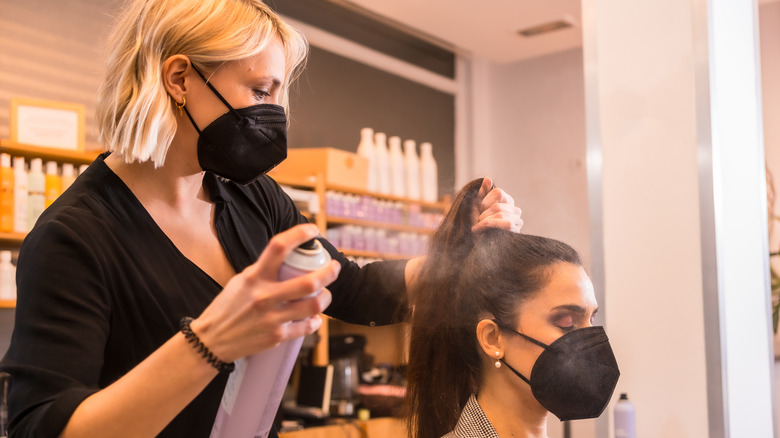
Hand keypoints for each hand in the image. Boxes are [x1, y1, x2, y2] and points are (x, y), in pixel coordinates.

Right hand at [191, 224, 339, 362]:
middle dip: (329, 272)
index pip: (278, 247)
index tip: (313, 230)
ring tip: (326, 294)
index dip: (300, 234)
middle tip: (334, 268)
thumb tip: (288, 258)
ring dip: (326, 298)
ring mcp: (271, 318)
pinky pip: (306, 327)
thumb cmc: (227, 308)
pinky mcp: (276, 337)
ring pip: (313, 306)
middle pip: (308, 282)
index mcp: (254, 277)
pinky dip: (315, 322)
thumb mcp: (240, 281)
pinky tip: (314, 318)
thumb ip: (263, 270)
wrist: (211, 341)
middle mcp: (264, 296)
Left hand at [471, 177, 522, 233]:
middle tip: (476, 221)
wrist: (478, 242)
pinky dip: (491, 226)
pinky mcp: (517, 231)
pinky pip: (507, 224)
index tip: (479, 209)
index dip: (485, 201)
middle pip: (497, 206)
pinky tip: (481, 231)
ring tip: (477, 227)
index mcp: (507, 200)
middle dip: (483, 215)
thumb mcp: (478, 206)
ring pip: (500, 215)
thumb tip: (488, 178)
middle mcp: (515, 209)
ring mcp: (518, 220)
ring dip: (485, 222)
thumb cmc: (478, 223)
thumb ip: (483, 193)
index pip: (498, 192)